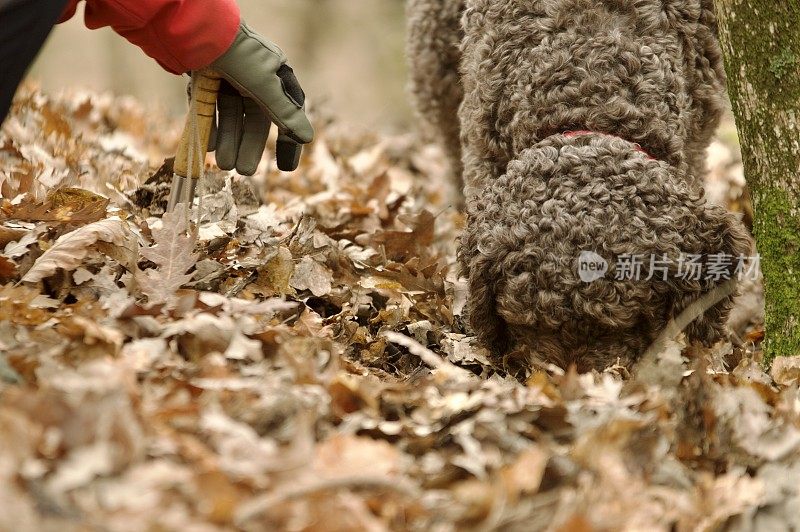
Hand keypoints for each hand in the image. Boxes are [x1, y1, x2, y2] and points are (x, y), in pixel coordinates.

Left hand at [208, 21, 313, 173]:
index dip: (287, 142)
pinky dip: (210, 127)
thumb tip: (307, 138)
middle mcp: (253, 76)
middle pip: (254, 120)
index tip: (285, 168)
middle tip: (243, 171)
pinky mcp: (204, 78)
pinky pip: (211, 109)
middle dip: (248, 146)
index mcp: (275, 73)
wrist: (194, 28)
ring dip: (229, 141)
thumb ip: (284, 113)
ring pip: (231, 117)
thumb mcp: (264, 85)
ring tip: (222, 164)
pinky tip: (208, 145)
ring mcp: (228, 77)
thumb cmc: (236, 52)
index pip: (286, 113)